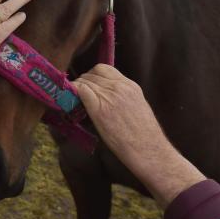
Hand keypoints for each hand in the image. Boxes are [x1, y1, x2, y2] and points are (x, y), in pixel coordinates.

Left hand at [74, 64, 204, 207]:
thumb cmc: (143, 135)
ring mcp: (109, 97)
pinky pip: (81, 91)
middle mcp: (119, 87)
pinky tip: (70, 101)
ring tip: (74, 101)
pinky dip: (73, 93)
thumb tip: (104, 96)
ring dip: (76, 89)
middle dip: (82, 83)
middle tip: (77, 95)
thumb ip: (122, 97)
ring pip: (84, 81)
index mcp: (130, 85)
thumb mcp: (137, 106)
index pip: (103, 69)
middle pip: (91, 74)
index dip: (92, 76)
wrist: (148, 149)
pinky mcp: (99, 109)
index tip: (88, 86)